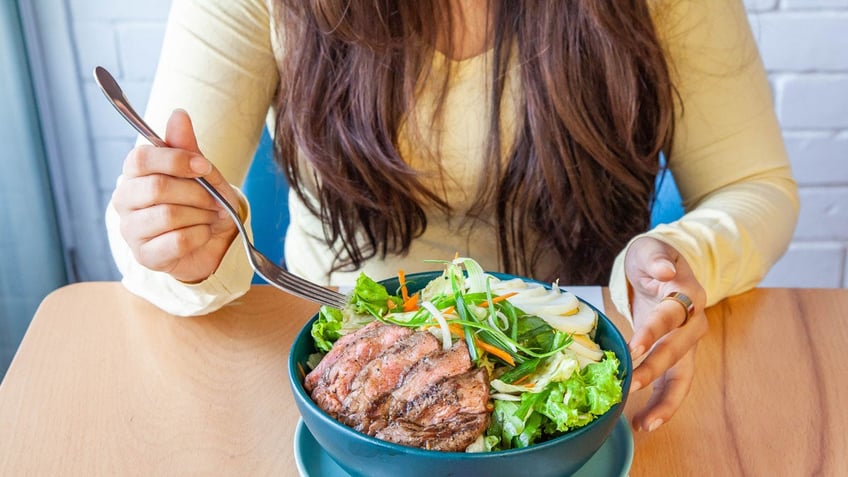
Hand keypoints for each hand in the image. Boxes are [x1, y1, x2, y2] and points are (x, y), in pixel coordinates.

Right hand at [111, 109, 239, 282]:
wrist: (215, 243)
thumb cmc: (203, 204)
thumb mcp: (202, 173)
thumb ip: (187, 147)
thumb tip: (178, 115)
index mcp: (135, 174)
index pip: (141, 158)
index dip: (176, 160)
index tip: (204, 167)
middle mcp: (125, 200)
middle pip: (157, 188)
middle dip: (196, 193)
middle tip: (212, 200)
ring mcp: (131, 231)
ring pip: (168, 216)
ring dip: (200, 216)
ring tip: (208, 217)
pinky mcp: (145, 256)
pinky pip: (176, 241)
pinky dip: (199, 236)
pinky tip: (202, 235)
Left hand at [623, 237, 707, 431]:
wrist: (665, 267)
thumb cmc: (654, 259)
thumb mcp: (652, 249)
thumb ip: (656, 258)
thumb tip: (665, 271)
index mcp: (688, 295)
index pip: (670, 315)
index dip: (652, 332)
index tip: (633, 348)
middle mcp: (693, 323)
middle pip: (676, 351)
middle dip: (653, 371)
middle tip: (628, 386)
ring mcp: (688, 344)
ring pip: (682, 377)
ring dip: (664, 402)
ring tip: (643, 424)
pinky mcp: (678, 357)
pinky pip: (674, 385)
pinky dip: (661, 405)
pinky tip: (643, 423)